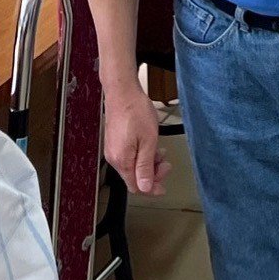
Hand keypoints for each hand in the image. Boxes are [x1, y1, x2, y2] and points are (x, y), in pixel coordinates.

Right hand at [102, 79, 167, 197]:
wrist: (122, 91)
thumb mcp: (148, 141)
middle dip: (152, 174)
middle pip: (134, 177)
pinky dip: (141, 155)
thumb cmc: (135, 111)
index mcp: (122, 160)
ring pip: (133, 166)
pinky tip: (150, 145)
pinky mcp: (114, 142)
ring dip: (148, 163)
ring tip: (160, 152)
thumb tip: (145, 188)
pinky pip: (129, 156)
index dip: (151, 188)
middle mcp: (114, 158)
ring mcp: (113, 150)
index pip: (136, 187)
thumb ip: (146, 166)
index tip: (163, 185)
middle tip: (165, 164)